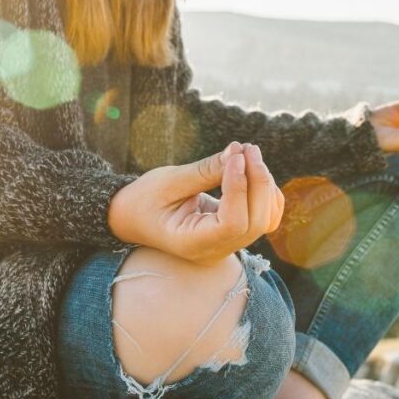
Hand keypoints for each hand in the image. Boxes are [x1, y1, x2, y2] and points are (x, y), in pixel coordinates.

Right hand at [108, 141, 284, 265]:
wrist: (132, 217)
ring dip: (264, 186)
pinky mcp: (232, 234)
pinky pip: (263, 218)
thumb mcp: (168, 181)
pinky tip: (252, 171)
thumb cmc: (143, 200)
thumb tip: (238, 152)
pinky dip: (265, 194)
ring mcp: (226, 245)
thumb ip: (205, 171)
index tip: (235, 156)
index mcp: (192, 244)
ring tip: (248, 154)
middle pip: (255, 223)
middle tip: (247, 148)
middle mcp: (214, 250)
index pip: (232, 224)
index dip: (240, 188)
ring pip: (264, 221)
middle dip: (258, 182)